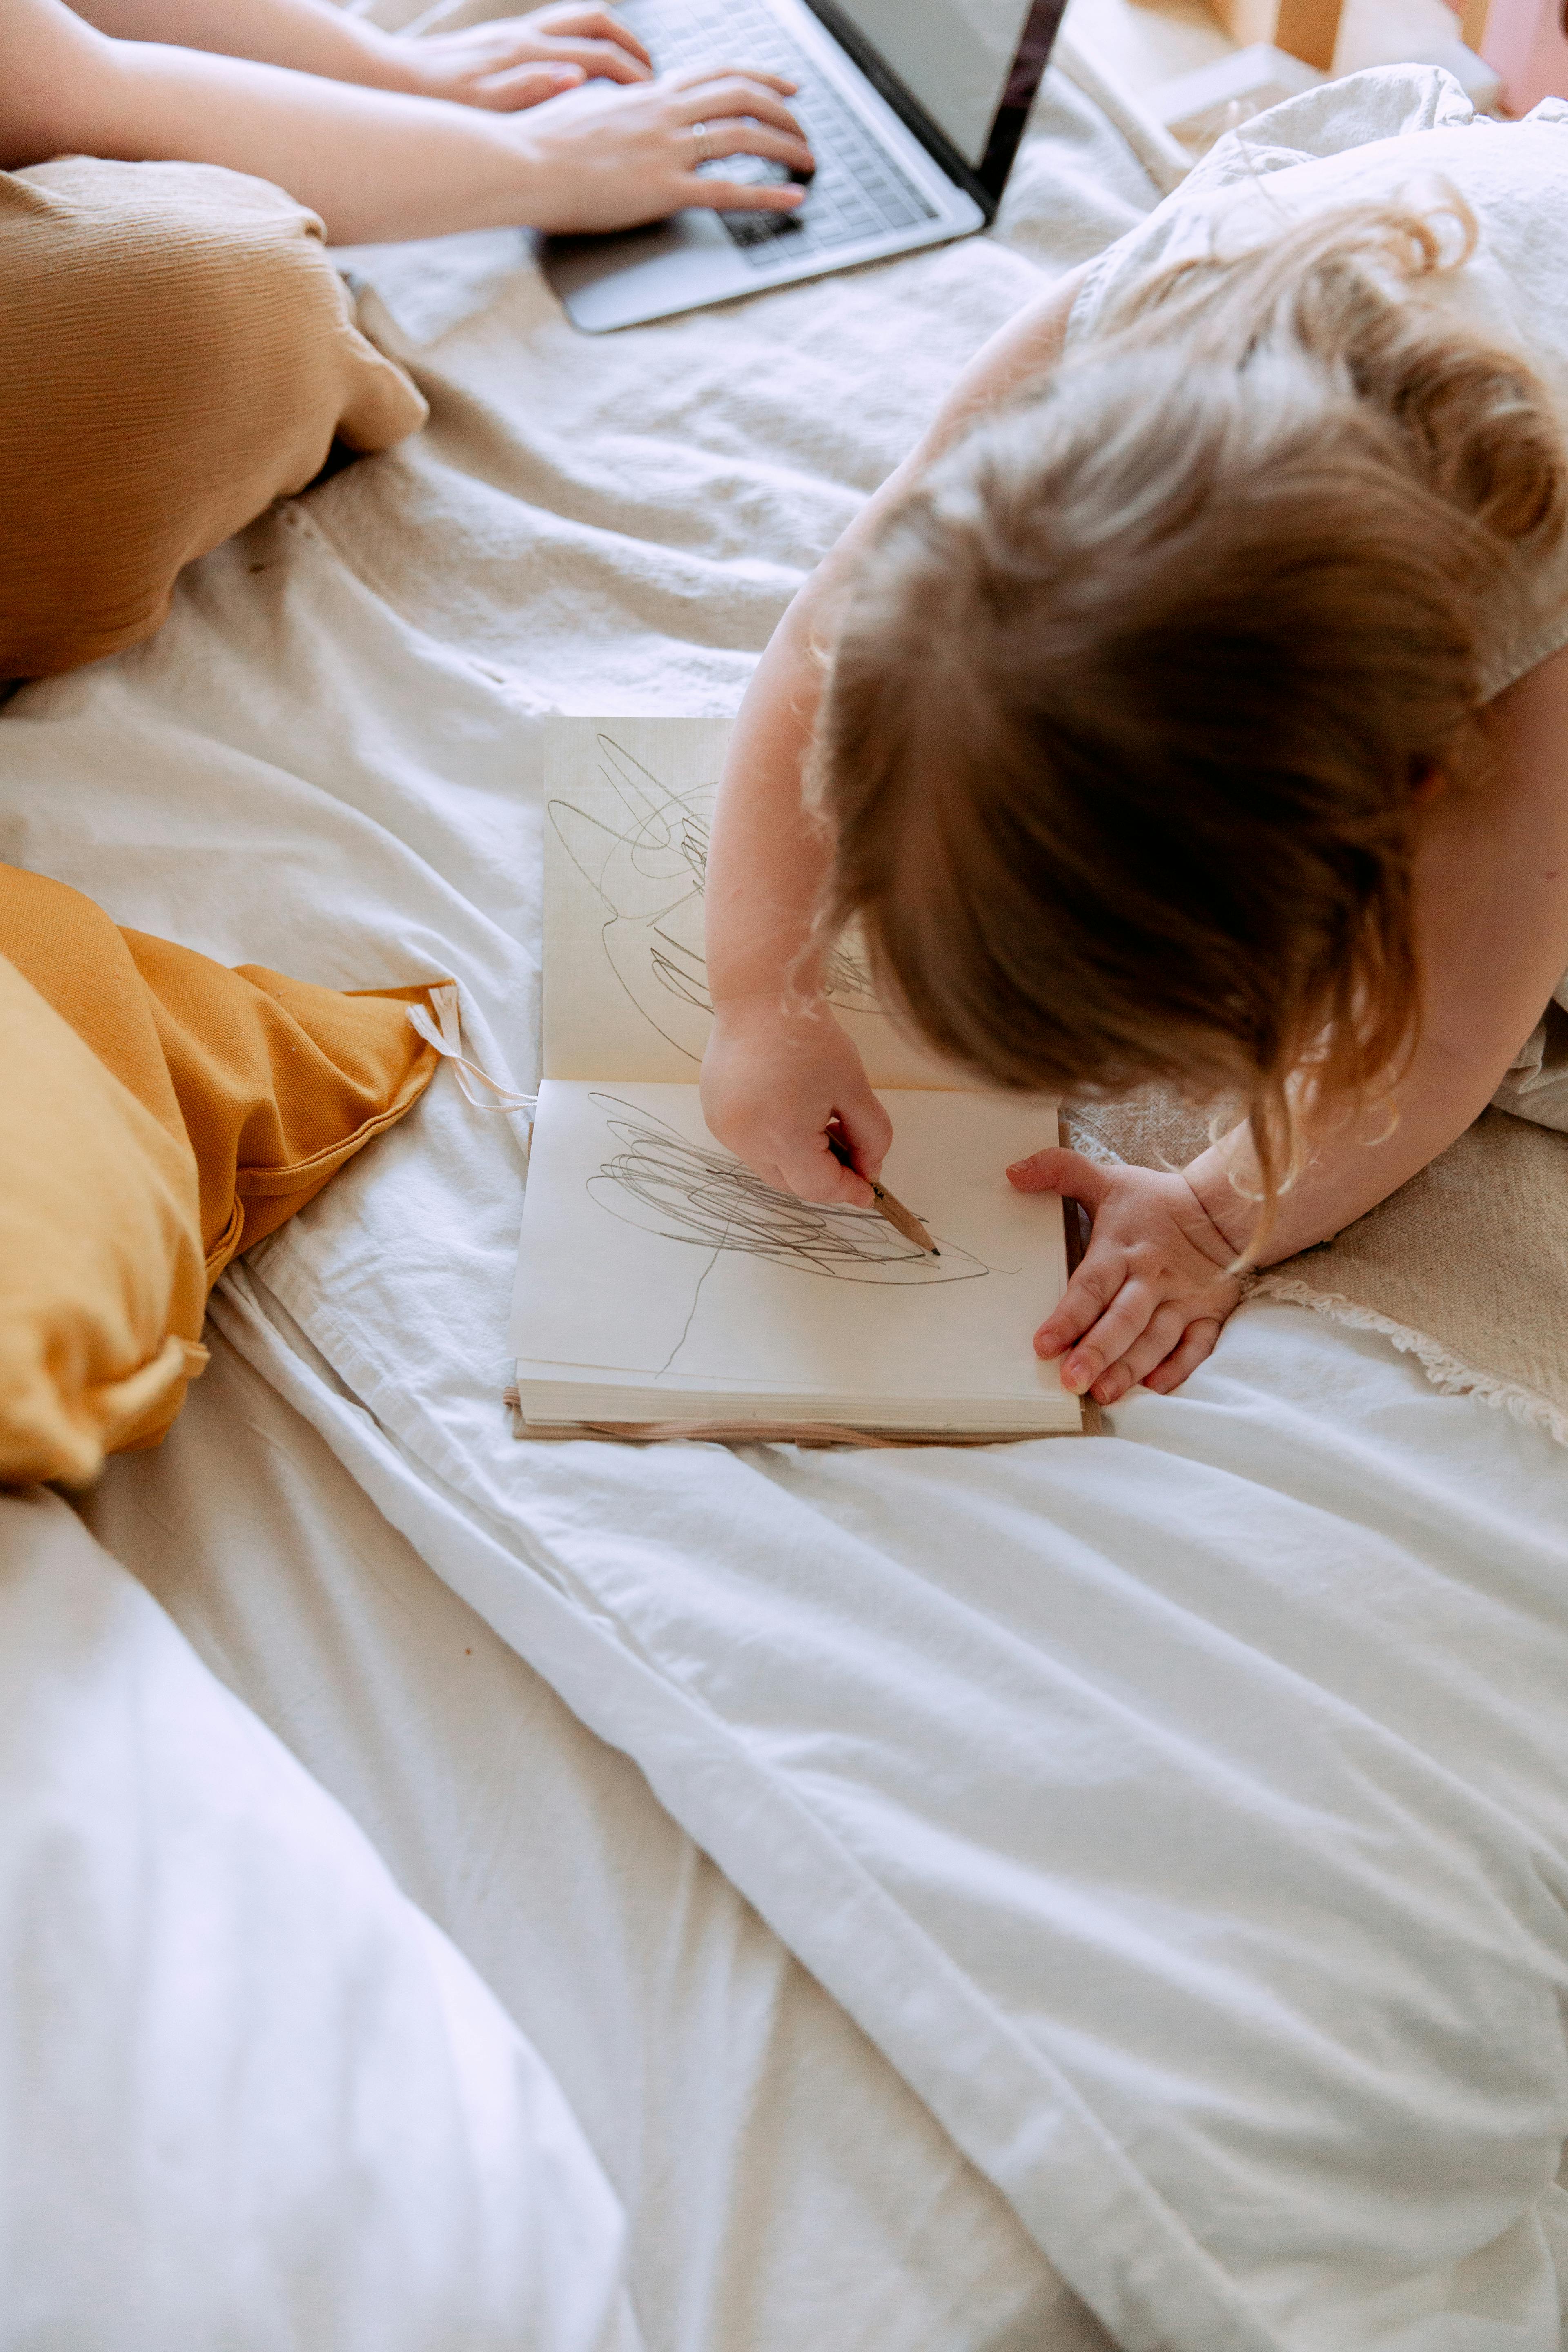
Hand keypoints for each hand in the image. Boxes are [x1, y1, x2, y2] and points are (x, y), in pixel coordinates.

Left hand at [387, 6, 651, 112]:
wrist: (397, 81)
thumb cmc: (441, 102)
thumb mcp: (488, 106)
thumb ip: (534, 89)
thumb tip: (578, 79)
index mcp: (531, 53)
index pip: (602, 56)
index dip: (636, 76)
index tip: (659, 97)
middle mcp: (527, 35)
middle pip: (597, 25)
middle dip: (633, 48)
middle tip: (656, 77)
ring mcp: (515, 34)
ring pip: (578, 19)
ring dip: (611, 35)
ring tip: (630, 62)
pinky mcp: (502, 39)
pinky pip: (556, 30)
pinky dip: (582, 41)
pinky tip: (586, 65)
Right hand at [509, 63, 812, 230]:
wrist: (520, 162)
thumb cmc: (541, 141)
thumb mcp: (586, 108)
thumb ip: (618, 106)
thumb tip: (626, 105)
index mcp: (648, 94)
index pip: (716, 73)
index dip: (758, 77)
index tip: (785, 86)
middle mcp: (664, 113)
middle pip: (741, 96)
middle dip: (783, 110)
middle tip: (804, 126)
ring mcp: (666, 149)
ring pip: (744, 135)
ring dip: (785, 147)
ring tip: (808, 162)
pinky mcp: (663, 188)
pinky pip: (728, 190)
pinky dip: (767, 194)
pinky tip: (792, 198)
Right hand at [701, 994, 892, 1207]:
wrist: (763, 999)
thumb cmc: (812, 1038)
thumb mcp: (855, 1089)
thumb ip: (871, 1138)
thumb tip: (869, 1171)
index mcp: (782, 1136)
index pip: (819, 1187)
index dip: (848, 1190)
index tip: (869, 1190)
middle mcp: (745, 1140)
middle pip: (791, 1184)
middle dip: (823, 1176)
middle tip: (851, 1153)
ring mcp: (725, 1130)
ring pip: (769, 1167)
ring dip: (797, 1159)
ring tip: (818, 1121)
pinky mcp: (715, 1116)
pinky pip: (750, 1146)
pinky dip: (774, 1141)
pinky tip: (789, 1109)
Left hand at [1008, 1149, 1243, 1403]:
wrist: (1226, 1207)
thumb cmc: (1156, 1201)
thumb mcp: (1108, 1179)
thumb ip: (1060, 1170)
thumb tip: (1013, 1171)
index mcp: (1123, 1248)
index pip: (1091, 1286)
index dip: (1068, 1317)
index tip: (1043, 1345)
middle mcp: (1152, 1276)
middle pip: (1124, 1319)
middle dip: (1098, 1352)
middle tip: (1073, 1381)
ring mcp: (1184, 1298)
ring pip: (1156, 1338)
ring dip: (1131, 1368)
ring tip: (1104, 1393)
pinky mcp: (1210, 1312)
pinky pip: (1197, 1346)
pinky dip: (1178, 1369)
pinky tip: (1154, 1388)